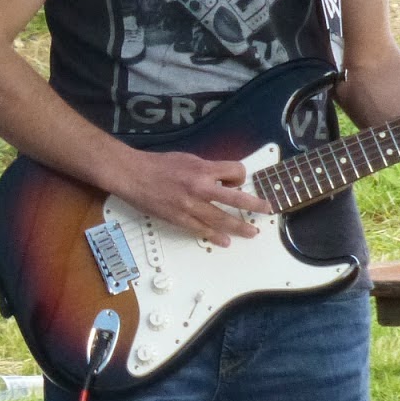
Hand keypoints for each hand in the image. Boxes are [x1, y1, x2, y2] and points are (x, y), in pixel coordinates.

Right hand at [111, 148, 269, 247]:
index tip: (235, 181)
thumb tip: (220, 178)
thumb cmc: (157, 165)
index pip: (235, 172)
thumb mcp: (187, 159)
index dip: (239, 177)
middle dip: (253, 205)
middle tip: (266, 210)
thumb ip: (205, 169)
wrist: (133, 175)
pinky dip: (215, 236)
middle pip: (235, 198)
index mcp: (202, 169)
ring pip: (221, 219)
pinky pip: (201, 230)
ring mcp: (190, 206)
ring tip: (251, 232)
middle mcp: (200, 187)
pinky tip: (224, 241)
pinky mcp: (179, 218)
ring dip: (238, 227)